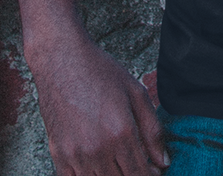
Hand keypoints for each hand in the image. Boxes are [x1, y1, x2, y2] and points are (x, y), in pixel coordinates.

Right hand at [32, 37, 166, 175]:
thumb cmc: (99, 71)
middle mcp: (99, 148)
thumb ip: (153, 130)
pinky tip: (96, 167)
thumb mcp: (136, 92)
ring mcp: (77, 154)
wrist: (61, 58)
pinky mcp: (59, 154)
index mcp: (121, 133)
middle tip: (135, 164)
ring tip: (117, 164)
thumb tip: (163, 163)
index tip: (153, 170)